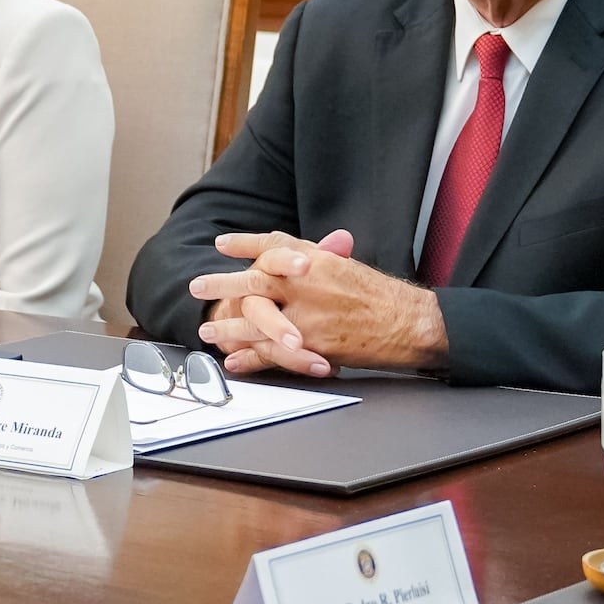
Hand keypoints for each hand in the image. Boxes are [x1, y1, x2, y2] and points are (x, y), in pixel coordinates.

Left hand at [190, 228, 449, 376]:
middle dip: (221, 285)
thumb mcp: (347, 266)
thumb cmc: (382, 296)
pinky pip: (271, 353)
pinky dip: (250, 358)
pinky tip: (234, 360)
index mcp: (315, 259)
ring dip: (227, 327)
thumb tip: (292, 255)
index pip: (272, 244)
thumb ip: (318, 258)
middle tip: (198, 286)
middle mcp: (306, 283)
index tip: (221, 244)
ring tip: (207, 331)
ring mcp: (306, 315)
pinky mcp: (310, 345)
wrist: (406, 322)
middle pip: (253, 280)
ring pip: (254, 320)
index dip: (245, 244)